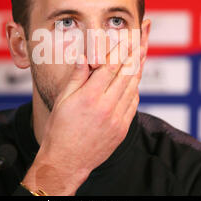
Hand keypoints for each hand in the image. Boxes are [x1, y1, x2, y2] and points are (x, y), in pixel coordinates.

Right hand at [21, 38, 145, 194]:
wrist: (66, 162)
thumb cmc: (59, 131)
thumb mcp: (62, 100)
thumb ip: (76, 77)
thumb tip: (85, 57)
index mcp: (90, 97)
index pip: (110, 66)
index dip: (120, 50)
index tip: (127, 38)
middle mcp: (107, 107)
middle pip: (126, 74)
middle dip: (135, 54)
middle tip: (141, 41)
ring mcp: (117, 119)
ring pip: (133, 88)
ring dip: (138, 70)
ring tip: (141, 56)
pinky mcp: (122, 129)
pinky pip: (133, 104)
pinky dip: (135, 90)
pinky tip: (134, 82)